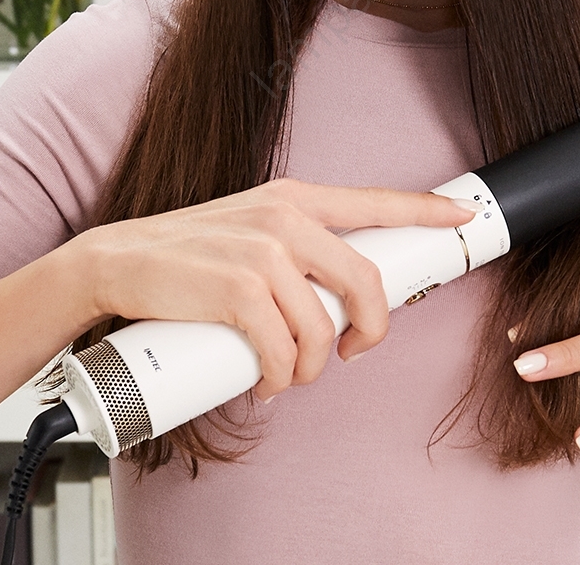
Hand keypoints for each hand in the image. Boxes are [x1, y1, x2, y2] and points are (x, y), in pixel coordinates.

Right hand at [75, 177, 474, 400]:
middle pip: (366, 280)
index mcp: (295, 197)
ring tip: (289, 373)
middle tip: (352, 352)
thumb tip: (337, 298)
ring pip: (324, 327)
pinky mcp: (238, 289)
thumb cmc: (189, 254)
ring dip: (313, 367)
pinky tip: (267, 383)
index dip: (426, 209)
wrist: (117, 260)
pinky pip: (285, 352)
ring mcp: (263, 251)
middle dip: (371, 329)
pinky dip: (281, 380)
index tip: (461, 214)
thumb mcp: (250, 230)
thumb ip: (295, 248)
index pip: (375, 200)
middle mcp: (286, 216)